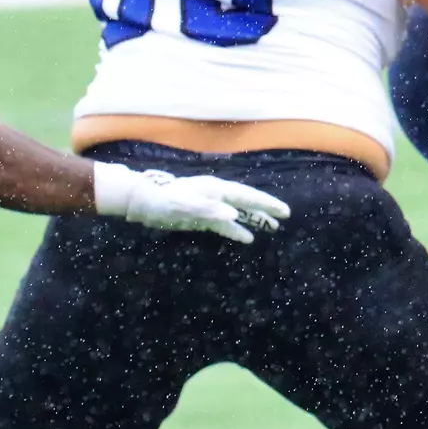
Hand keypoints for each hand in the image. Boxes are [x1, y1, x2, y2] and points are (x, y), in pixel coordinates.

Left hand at [94, 162, 290, 243]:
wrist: (142, 202)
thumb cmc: (162, 202)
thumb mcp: (183, 206)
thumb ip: (208, 210)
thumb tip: (234, 215)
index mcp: (216, 190)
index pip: (247, 196)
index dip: (266, 203)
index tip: (283, 211)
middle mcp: (216, 196)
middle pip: (247, 202)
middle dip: (266, 209)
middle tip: (285, 216)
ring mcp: (209, 206)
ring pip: (238, 213)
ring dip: (254, 219)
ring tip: (273, 227)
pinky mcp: (202, 217)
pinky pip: (224, 225)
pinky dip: (237, 230)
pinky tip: (247, 238)